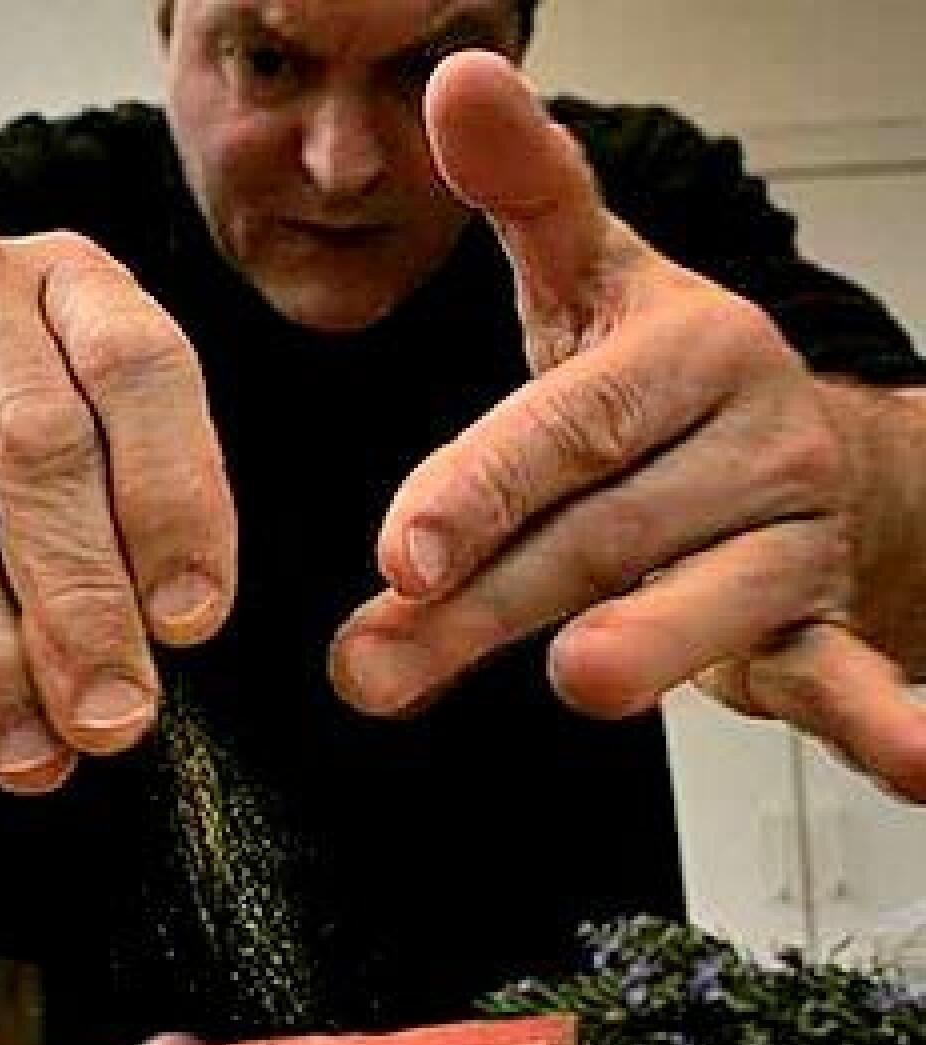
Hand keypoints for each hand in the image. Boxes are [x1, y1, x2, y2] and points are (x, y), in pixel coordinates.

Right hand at [0, 227, 235, 792]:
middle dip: (83, 606)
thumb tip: (159, 637)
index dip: (175, 503)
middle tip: (112, 715)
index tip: (189, 622)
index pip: (140, 370)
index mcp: (69, 281)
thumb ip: (127, 516)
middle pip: (38, 447)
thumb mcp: (84, 444)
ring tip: (30, 751)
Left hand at [330, 51, 925, 802]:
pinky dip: (886, 717)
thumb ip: (527, 201)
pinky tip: (921, 762)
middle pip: (600, 528)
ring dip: (644, 647)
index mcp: (683, 349)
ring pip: (706, 601)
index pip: (567, 421)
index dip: (482, 483)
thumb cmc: (664, 389)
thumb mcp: (595, 286)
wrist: (802, 451)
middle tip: (372, 669)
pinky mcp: (822, 617)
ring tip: (583, 680)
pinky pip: (852, 669)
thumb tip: (452, 81)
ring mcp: (792, 530)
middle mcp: (750, 434)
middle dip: (479, 605)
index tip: (401, 552)